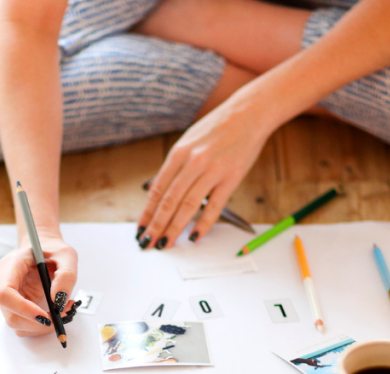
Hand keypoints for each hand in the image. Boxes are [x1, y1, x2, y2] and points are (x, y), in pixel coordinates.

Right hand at [0, 232, 78, 336]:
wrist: (45, 251)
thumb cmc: (52, 250)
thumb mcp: (67, 255)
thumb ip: (66, 275)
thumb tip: (58, 299)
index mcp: (10, 266)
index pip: (4, 294)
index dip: (22, 309)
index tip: (44, 316)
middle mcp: (2, 283)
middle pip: (10, 316)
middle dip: (38, 323)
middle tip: (62, 316)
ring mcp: (7, 298)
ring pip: (17, 324)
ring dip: (41, 326)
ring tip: (63, 310)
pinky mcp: (15, 307)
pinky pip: (25, 325)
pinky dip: (41, 325)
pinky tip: (55, 312)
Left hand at [137, 91, 272, 248]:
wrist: (249, 113)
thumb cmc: (218, 128)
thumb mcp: (188, 141)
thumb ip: (174, 166)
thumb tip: (157, 190)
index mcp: (178, 153)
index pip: (157, 190)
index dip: (147, 213)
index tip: (140, 229)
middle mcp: (192, 162)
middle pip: (169, 201)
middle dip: (156, 226)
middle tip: (148, 243)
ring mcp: (212, 170)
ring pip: (188, 206)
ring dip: (174, 228)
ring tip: (166, 244)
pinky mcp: (231, 177)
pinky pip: (214, 206)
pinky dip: (203, 223)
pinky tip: (195, 236)